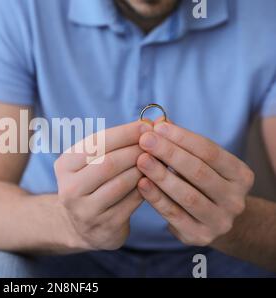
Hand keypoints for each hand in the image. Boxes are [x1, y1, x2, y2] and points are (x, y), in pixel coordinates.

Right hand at [54, 121, 151, 250]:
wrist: (84, 226)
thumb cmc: (93, 183)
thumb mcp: (92, 161)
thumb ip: (116, 142)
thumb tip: (152, 121)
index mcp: (64, 166)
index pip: (96, 143)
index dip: (124, 133)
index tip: (147, 125)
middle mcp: (70, 189)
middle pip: (108, 163)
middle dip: (136, 150)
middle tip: (156, 143)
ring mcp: (86, 210)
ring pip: (122, 183)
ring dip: (144, 168)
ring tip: (158, 159)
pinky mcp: (106, 225)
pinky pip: (132, 201)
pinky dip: (147, 186)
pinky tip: (156, 178)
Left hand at [137, 121, 254, 245]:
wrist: (212, 221)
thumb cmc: (201, 183)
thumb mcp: (199, 162)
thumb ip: (181, 143)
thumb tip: (158, 121)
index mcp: (240, 175)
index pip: (210, 152)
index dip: (183, 138)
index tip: (158, 127)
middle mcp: (235, 199)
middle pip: (199, 172)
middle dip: (170, 153)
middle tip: (145, 140)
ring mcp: (220, 221)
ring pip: (187, 195)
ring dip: (161, 176)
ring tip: (141, 160)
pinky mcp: (200, 236)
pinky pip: (174, 214)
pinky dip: (156, 198)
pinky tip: (141, 183)